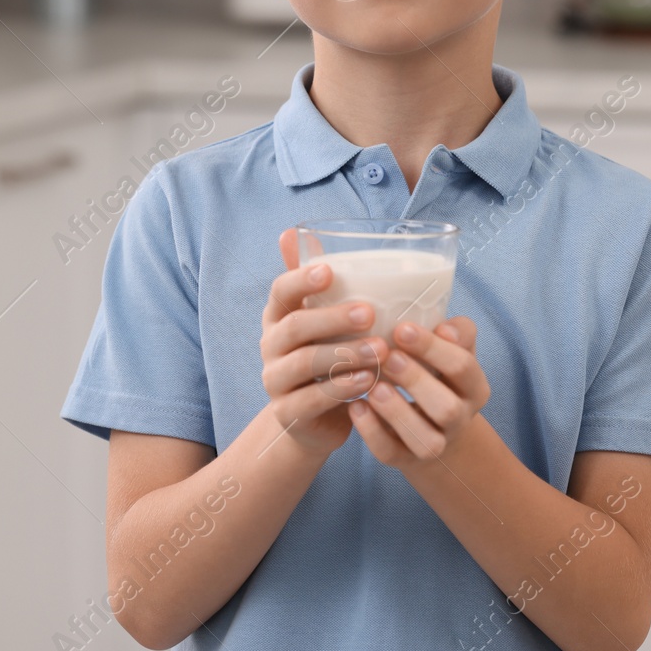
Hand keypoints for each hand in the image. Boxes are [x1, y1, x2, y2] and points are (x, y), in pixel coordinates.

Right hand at [260, 228, 389, 456]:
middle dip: (331, 318)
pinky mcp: (288, 413)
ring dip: (344, 354)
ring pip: (303, 363)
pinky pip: (312, 399)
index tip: (329, 271)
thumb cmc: (325, 357)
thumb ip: (314, 282)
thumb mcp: (322, 319)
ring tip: (380, 350)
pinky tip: (369, 382)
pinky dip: (341, 389)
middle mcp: (270, 346)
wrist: (314, 419)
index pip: (280, 291)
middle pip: (294, 326)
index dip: (301, 280)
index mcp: (278, 317)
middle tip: (369, 312)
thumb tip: (293, 231)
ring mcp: (275, 381)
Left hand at [347, 316, 489, 469]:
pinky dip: (371, 432)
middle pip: (448, 409)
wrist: (430, 421)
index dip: (433, 348)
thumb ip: (456, 332)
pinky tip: (355, 406)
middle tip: (388, 357)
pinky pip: (390, 453)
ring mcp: (435, 444)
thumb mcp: (451, 349)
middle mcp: (460, 420)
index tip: (402, 329)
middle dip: (416, 382)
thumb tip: (445, 328)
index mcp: (474, 388)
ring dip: (397, 413)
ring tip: (374, 387)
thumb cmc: (437, 372)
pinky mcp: (405, 459)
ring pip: (425, 441)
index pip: (462, 368)